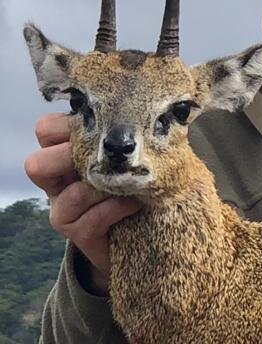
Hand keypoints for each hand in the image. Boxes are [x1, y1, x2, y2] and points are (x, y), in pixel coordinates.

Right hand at [24, 113, 139, 294]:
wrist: (142, 227)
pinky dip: (117, 207)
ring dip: (106, 186)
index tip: (98, 127)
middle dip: (69, 157)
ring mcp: (63, 211)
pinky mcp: (79, 235)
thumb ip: (121, 132)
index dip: (64, 125)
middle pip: (37, 164)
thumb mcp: (126, 151)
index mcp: (63, 154)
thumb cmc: (134, 178)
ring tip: (131, 182)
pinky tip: (135, 202)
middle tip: (103, 157)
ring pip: (72, 195)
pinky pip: (93, 219)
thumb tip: (139, 108)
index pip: (45, 130)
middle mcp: (56, 183)